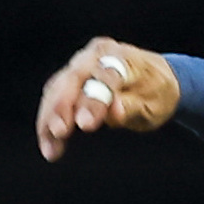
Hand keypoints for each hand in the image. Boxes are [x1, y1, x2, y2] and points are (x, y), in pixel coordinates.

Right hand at [34, 38, 178, 162]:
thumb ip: (133, 107)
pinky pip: (53, 95)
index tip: (85, 125)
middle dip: (62, 106)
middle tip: (59, 132)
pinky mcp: (70, 75)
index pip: (106, 77)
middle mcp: (98, 54)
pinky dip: (48, 119)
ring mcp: (81, 62)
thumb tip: (114, 111)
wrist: (153, 76)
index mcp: (123, 58)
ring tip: (51, 149)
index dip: (94, 101)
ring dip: (49, 117)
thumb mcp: (153, 105)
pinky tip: (48, 144)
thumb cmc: (156, 92)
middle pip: (74, 78)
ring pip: (58, 87)